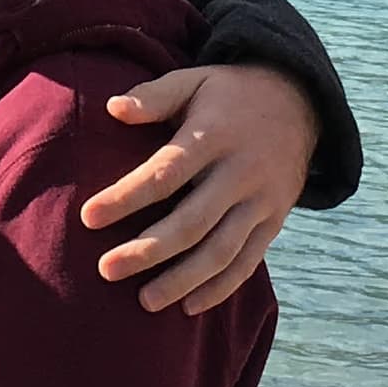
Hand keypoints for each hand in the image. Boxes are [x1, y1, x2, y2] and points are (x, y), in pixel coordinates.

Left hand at [81, 62, 315, 315]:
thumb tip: (112, 107)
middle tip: (106, 270)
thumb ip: (154, 96)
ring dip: (182, 280)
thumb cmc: (228, 94)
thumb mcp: (194, 81)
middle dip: (148, 250)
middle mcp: (240, 172)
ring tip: (144, 300)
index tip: (88, 217)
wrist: (299, 102)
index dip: (126, 197)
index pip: (166, 172)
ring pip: (221, 250)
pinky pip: (248, 262)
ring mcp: (261, 201)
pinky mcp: (274, 221)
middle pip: (192, 221)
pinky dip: (220, 288)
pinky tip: (188, 306)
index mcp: (213, 135)